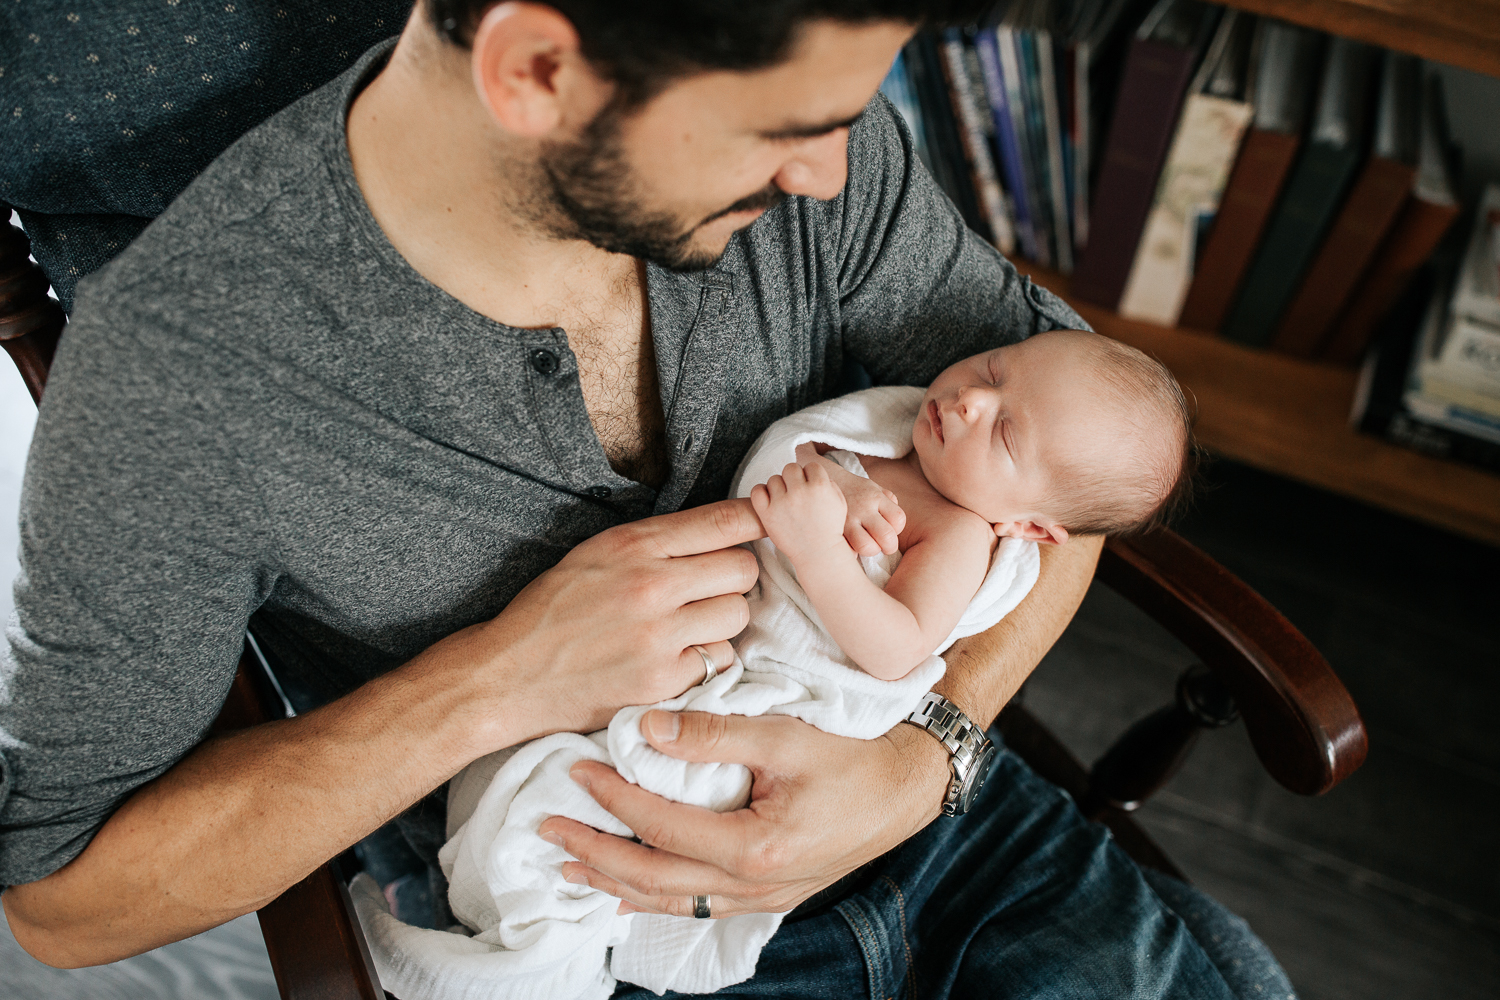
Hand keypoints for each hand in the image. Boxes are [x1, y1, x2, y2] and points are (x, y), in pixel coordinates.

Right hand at [441, 500, 762, 744]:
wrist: (508, 674)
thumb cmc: (551, 611)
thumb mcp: (595, 553)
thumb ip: (656, 542)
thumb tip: (723, 528)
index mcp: (634, 544)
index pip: (725, 520)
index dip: (754, 522)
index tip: (761, 528)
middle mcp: (651, 585)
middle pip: (743, 569)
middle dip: (734, 577)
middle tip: (710, 589)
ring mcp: (659, 636)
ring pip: (737, 616)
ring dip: (723, 621)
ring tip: (690, 626)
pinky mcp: (662, 681)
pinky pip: (718, 661)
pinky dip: (704, 661)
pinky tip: (674, 659)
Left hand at [537, 710, 949, 917]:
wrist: (908, 789)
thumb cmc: (855, 757)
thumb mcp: (786, 736)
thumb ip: (716, 733)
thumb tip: (649, 728)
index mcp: (754, 847)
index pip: (661, 826)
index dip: (613, 798)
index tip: (577, 770)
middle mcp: (752, 885)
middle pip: (652, 877)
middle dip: (595, 852)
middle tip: (549, 827)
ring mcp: (761, 897)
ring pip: (671, 900)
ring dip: (615, 882)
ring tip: (572, 865)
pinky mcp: (769, 894)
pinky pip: (699, 905)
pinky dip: (656, 897)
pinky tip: (629, 891)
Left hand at [749, 455, 847, 563]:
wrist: (819, 554)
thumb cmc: (830, 528)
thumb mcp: (839, 502)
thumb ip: (828, 482)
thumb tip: (811, 471)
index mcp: (820, 485)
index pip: (810, 466)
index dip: (810, 476)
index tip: (810, 488)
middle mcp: (800, 491)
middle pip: (790, 468)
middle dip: (794, 478)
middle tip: (796, 493)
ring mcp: (782, 502)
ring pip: (774, 479)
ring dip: (779, 487)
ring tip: (785, 501)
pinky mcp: (767, 514)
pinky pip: (757, 490)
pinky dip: (761, 493)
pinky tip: (770, 501)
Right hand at [790, 443, 905, 556]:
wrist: (818, 480)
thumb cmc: (850, 489)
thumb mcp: (871, 487)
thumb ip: (887, 500)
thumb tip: (896, 522)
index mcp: (875, 496)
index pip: (898, 519)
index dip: (897, 529)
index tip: (888, 529)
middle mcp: (863, 507)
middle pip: (887, 537)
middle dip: (888, 546)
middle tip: (880, 544)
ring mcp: (847, 519)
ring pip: (868, 547)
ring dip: (869, 550)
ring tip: (864, 545)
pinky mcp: (833, 529)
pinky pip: (847, 550)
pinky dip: (849, 551)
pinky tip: (847, 544)